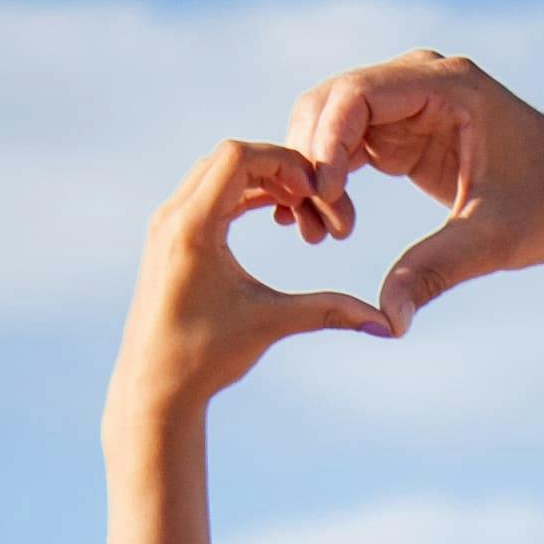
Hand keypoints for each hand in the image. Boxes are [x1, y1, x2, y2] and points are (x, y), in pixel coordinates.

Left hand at [108, 142, 391, 429]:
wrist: (154, 386)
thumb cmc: (206, 357)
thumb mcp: (272, 324)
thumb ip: (329, 311)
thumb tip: (388, 325)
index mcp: (193, 227)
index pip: (238, 156)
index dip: (283, 162)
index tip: (314, 190)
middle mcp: (173, 216)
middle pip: (228, 157)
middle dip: (276, 168)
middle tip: (312, 198)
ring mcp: (166, 224)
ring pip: (216, 172)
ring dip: (259, 180)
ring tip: (296, 207)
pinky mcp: (169, 237)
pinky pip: (208, 193)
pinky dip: (242, 194)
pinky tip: (273, 214)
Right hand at [279, 51, 543, 329]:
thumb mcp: (493, 241)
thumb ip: (434, 272)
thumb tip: (386, 321)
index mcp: (449, 85)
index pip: (357, 93)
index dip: (326, 142)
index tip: (323, 198)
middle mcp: (422, 80)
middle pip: (331, 101)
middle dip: (310, 160)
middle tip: (311, 227)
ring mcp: (409, 102)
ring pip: (329, 123)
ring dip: (313, 174)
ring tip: (316, 235)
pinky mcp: (403, 131)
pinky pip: (345, 145)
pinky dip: (328, 180)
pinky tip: (323, 226)